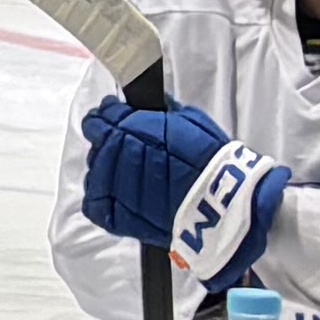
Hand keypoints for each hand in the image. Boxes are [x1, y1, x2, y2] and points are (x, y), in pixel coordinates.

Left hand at [80, 100, 286, 277]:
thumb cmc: (212, 158)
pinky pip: (95, 204)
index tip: (114, 117)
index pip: (104, 117)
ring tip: (125, 171)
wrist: (225, 201)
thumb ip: (162, 112)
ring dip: (105, 167)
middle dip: (108, 140)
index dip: (107, 116)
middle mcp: (119, 153)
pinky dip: (100, 196)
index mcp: (134, 127)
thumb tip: (148, 104)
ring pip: (95, 170)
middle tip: (124, 145)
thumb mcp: (189, 121)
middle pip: (99, 142)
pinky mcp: (118, 216)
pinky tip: (114, 192)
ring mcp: (115, 186)